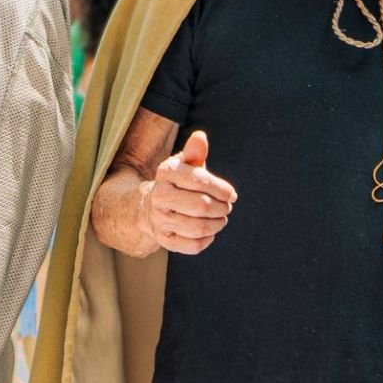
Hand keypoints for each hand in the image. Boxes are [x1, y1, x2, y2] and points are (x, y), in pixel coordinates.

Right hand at [140, 131, 236, 253]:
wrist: (150, 207)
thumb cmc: (178, 183)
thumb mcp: (185, 164)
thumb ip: (195, 152)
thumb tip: (200, 137)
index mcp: (166, 172)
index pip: (200, 181)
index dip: (222, 189)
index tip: (232, 195)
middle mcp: (159, 196)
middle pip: (202, 206)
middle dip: (221, 208)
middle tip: (227, 208)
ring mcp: (160, 220)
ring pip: (199, 227)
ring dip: (217, 224)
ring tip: (221, 218)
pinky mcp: (164, 240)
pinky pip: (193, 246)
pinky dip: (208, 239)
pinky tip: (209, 231)